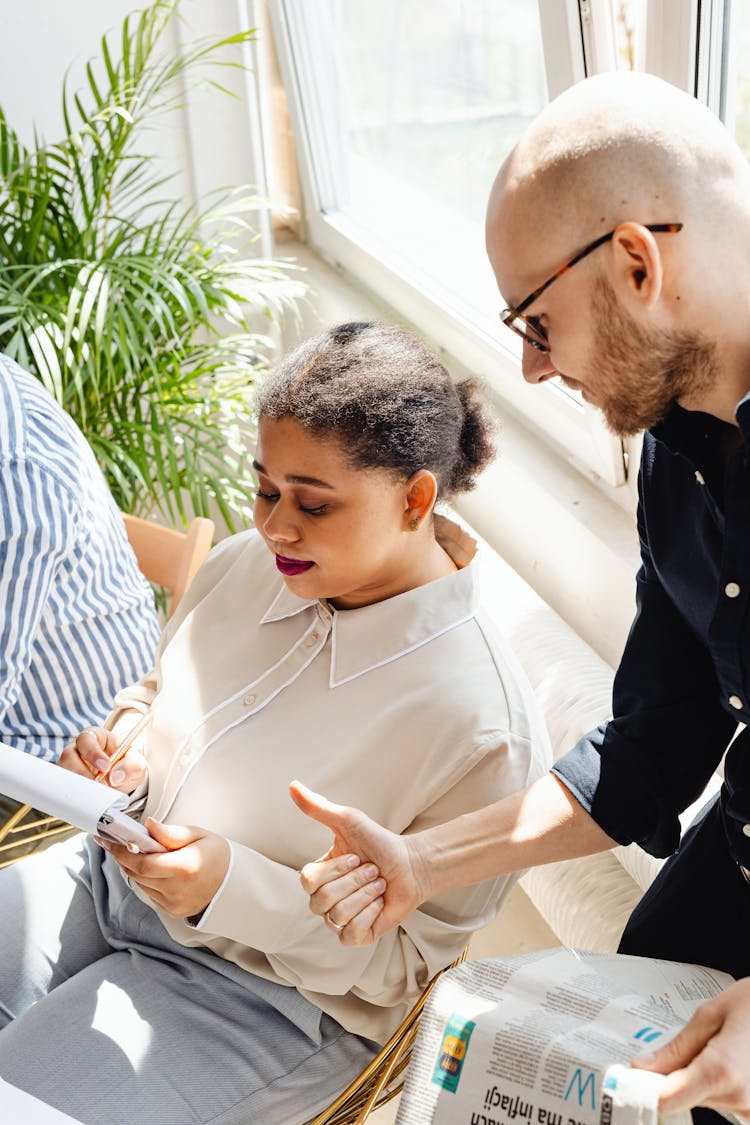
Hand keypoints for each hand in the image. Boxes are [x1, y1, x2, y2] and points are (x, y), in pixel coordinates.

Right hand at [58, 726, 146, 793]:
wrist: (119, 779)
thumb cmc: (125, 764)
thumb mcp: (136, 762)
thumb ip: (131, 766)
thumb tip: (116, 777)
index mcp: (93, 737)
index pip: (86, 740)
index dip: (94, 753)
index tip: (106, 767)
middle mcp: (76, 750)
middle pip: (68, 757)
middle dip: (84, 773)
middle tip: (100, 785)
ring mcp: (68, 767)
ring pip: (64, 775)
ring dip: (79, 786)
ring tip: (97, 795)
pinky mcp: (65, 783)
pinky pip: (63, 789)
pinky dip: (75, 796)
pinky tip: (88, 800)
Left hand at [101, 819, 229, 918]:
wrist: (235, 884)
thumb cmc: (218, 856)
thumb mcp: (199, 835)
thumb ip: (171, 833)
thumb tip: (149, 825)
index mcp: (185, 868)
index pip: (142, 863)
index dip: (122, 852)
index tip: (109, 840)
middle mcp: (177, 890)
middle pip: (136, 874)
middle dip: (123, 857)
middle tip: (113, 842)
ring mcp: (174, 904)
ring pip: (140, 884)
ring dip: (134, 868)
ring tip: (134, 851)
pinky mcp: (172, 911)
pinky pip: (150, 893)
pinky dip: (146, 879)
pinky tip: (151, 868)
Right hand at [289, 780, 430, 945]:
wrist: (411, 865)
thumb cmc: (379, 842)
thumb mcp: (347, 821)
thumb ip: (318, 807)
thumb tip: (292, 786)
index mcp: (318, 876)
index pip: (307, 881)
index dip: (335, 869)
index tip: (356, 856)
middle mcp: (324, 900)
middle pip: (322, 900)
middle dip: (355, 881)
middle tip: (372, 870)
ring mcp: (338, 920)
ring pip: (338, 916)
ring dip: (366, 895)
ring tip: (378, 884)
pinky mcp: (356, 936)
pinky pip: (351, 934)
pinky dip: (369, 915)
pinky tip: (379, 905)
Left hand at [632, 977, 749, 1119]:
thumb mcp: (711, 1015)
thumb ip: (677, 1047)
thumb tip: (642, 1067)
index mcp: (722, 1072)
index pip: (667, 1100)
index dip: (647, 1088)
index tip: (635, 1074)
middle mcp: (739, 1099)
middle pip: (684, 1098)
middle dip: (676, 1074)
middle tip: (691, 1044)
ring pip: (704, 1099)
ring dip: (699, 1078)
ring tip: (718, 1047)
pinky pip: (725, 1100)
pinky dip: (719, 1083)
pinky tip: (731, 1059)